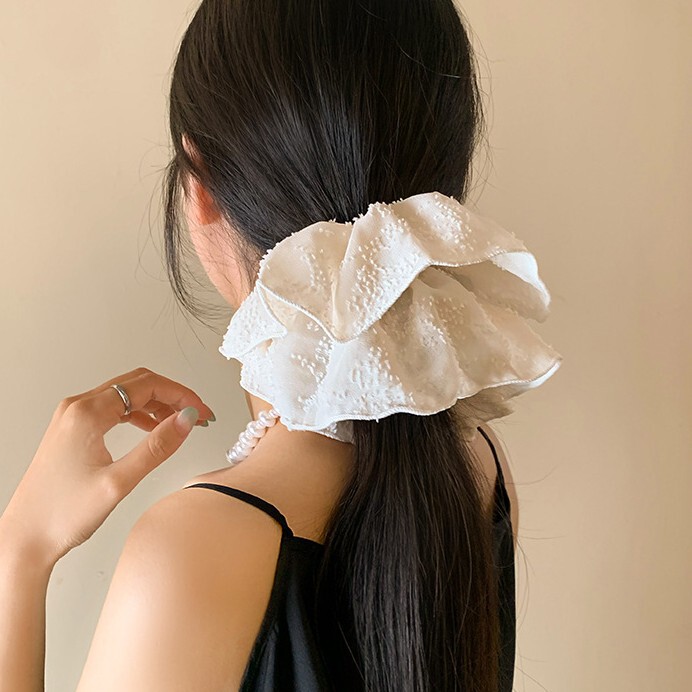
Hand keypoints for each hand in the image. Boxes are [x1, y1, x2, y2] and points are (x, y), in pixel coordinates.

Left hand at [0, 367, 214, 566]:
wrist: (24, 538)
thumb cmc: (61, 514)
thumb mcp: (118, 482)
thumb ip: (156, 447)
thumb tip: (186, 420)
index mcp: (87, 414)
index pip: (146, 386)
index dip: (181, 395)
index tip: (201, 411)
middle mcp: (77, 408)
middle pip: (137, 384)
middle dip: (172, 395)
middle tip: (197, 414)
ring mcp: (73, 417)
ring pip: (125, 395)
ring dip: (157, 404)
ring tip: (181, 422)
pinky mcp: (73, 429)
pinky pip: (113, 409)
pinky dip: (139, 413)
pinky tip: (153, 427)